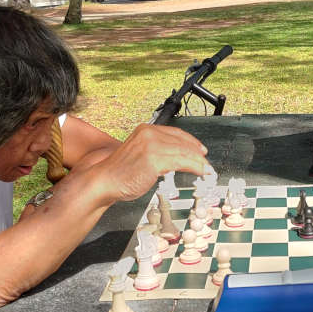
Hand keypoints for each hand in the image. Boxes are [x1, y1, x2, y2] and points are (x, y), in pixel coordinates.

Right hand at [96, 123, 210, 202]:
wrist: (104, 180)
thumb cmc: (120, 172)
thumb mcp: (140, 155)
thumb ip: (157, 151)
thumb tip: (178, 158)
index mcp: (146, 130)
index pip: (175, 133)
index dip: (191, 142)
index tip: (201, 151)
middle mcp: (149, 134)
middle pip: (182, 142)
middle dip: (197, 154)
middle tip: (208, 164)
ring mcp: (151, 145)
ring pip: (184, 152)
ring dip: (199, 162)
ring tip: (207, 170)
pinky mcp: (154, 159)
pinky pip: (181, 162)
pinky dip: (195, 167)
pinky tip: (200, 171)